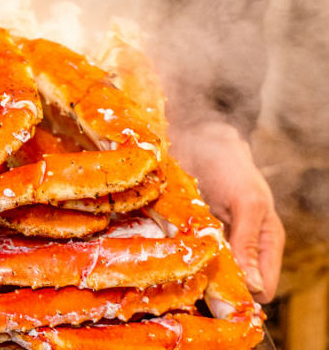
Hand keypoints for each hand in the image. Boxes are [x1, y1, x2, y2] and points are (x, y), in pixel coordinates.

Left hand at [170, 119, 284, 301]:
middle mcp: (240, 247)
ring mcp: (214, 241)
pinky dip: (176, 250)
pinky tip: (164, 243)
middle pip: (231, 285)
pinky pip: (184, 252)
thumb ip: (250, 242)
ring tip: (176, 254)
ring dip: (191, 266)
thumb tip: (255, 288)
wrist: (199, 134)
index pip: (262, 289)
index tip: (219, 286)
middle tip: (193, 268)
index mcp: (265, 244)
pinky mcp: (190, 231)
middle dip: (213, 282)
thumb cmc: (231, 165)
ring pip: (205, 271)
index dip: (243, 293)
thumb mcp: (248, 202)